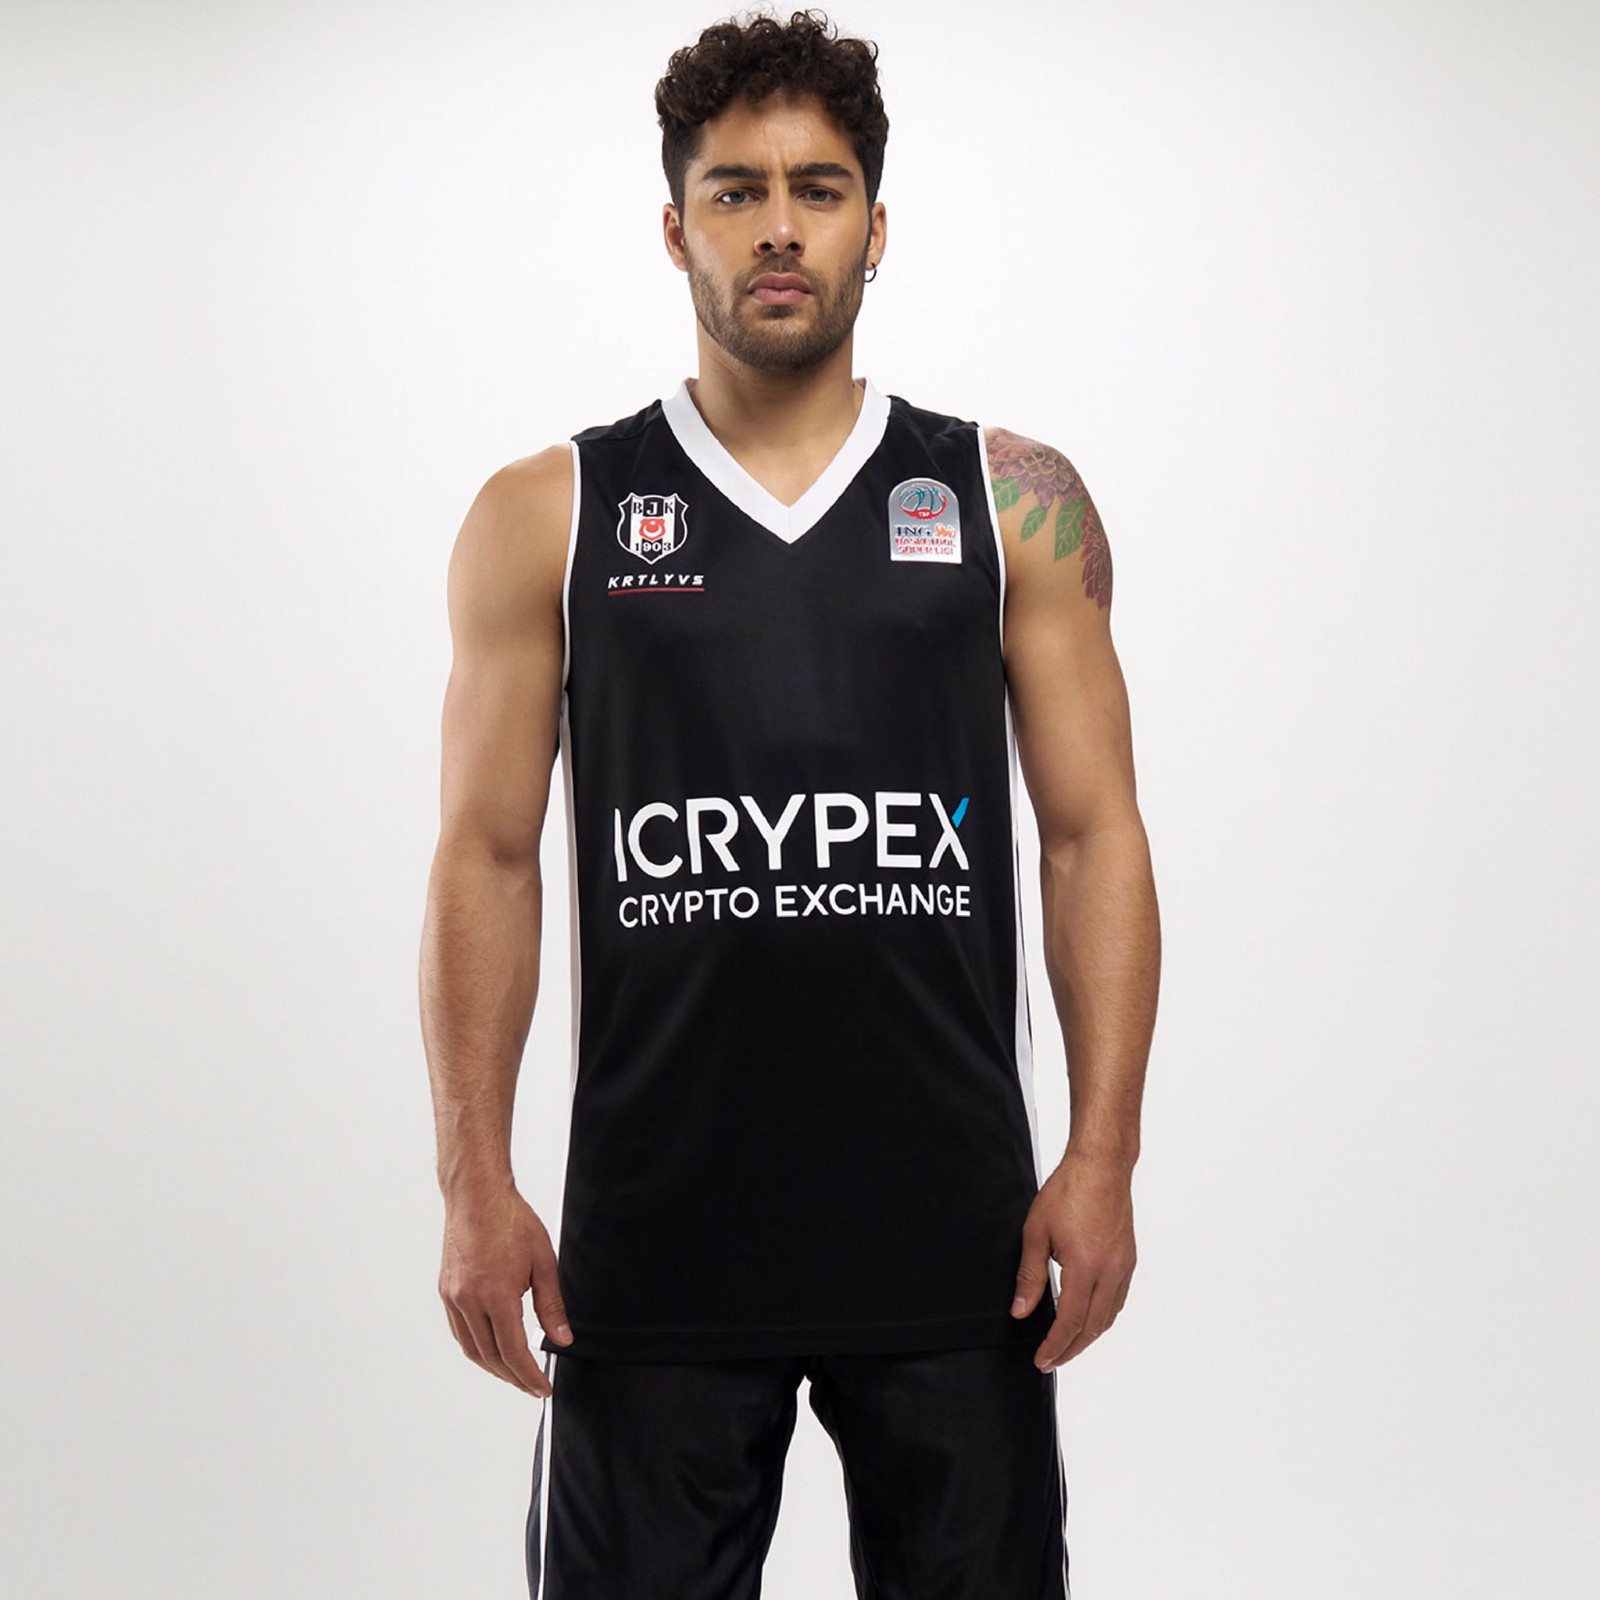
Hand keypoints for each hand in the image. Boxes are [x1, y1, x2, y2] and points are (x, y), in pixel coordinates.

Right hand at [438, 1185, 572, 1396]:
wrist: (477, 1195)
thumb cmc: (511, 1220)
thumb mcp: (543, 1261)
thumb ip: (552, 1305)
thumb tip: (562, 1339)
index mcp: (497, 1294)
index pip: (514, 1352)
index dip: (530, 1376)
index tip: (543, 1388)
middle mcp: (470, 1301)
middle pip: (491, 1357)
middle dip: (514, 1377)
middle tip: (532, 1386)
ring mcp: (454, 1297)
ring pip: (472, 1349)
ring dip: (494, 1367)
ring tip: (514, 1374)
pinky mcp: (446, 1291)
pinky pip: (460, 1332)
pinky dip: (477, 1348)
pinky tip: (491, 1349)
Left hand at [1011, 1151, 1135, 1370]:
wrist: (1101, 1166)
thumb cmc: (1068, 1191)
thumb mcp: (1036, 1232)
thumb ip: (1029, 1276)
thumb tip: (1021, 1311)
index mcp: (1085, 1267)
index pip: (1070, 1322)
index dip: (1054, 1346)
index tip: (1041, 1360)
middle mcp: (1110, 1272)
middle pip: (1092, 1328)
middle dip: (1070, 1350)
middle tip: (1051, 1361)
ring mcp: (1123, 1267)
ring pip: (1108, 1317)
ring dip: (1088, 1337)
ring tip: (1067, 1345)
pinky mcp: (1129, 1259)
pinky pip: (1117, 1300)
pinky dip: (1102, 1317)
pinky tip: (1089, 1318)